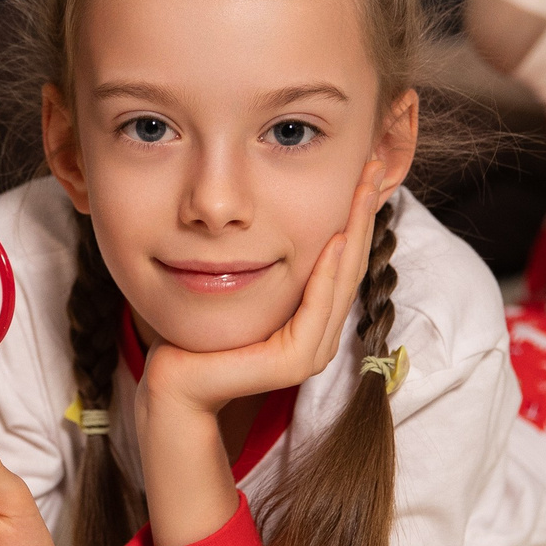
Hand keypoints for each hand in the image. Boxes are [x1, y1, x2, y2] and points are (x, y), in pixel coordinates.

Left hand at [139, 152, 384, 418]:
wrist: (171, 379)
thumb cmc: (196, 329)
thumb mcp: (235, 280)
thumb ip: (261, 258)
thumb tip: (269, 209)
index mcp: (310, 316)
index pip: (341, 257)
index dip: (354, 213)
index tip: (364, 168)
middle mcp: (317, 333)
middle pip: (349, 264)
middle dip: (362, 212)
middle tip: (374, 165)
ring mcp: (308, 350)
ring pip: (341, 282)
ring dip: (354, 233)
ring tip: (363, 190)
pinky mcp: (291, 362)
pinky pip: (315, 310)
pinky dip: (326, 274)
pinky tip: (333, 239)